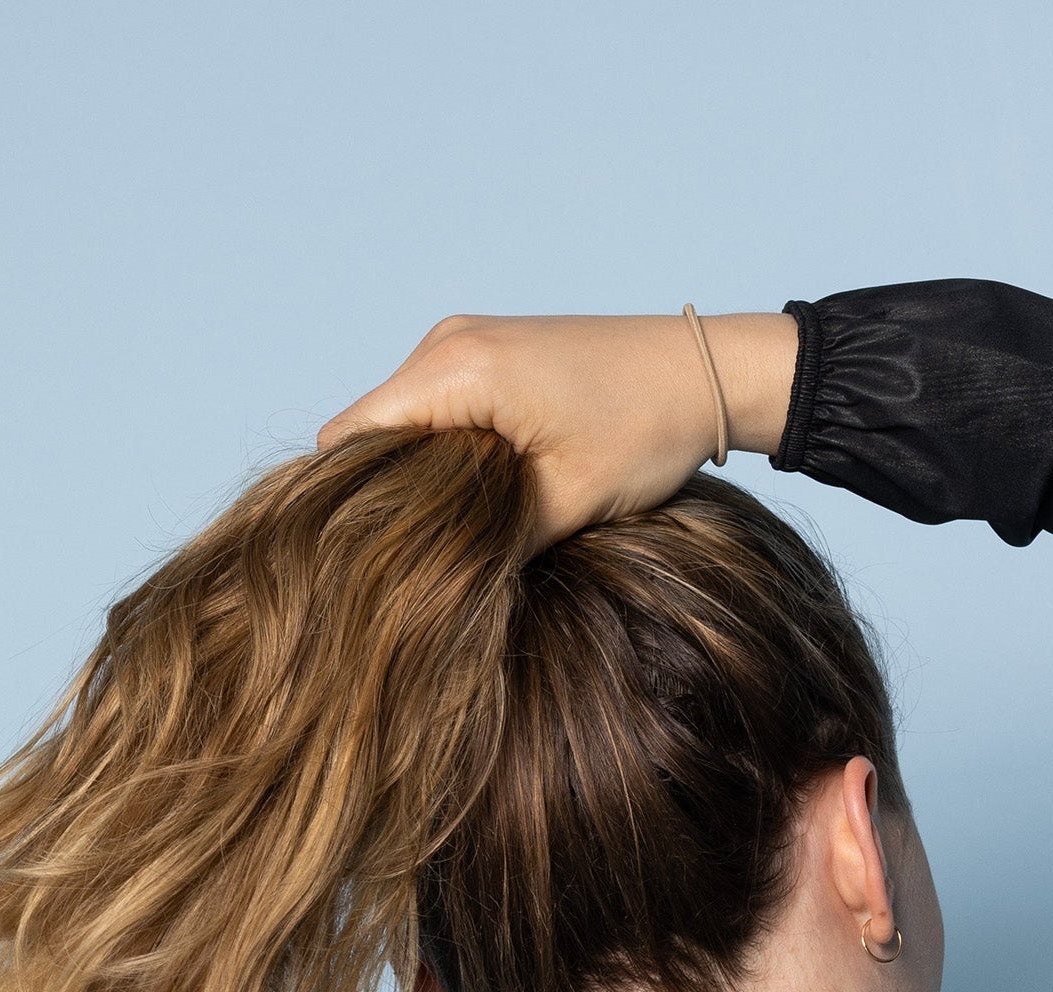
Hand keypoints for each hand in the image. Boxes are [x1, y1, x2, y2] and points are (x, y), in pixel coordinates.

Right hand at [318, 312, 797, 547]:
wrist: (703, 372)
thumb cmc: (644, 429)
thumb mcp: (565, 503)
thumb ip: (490, 541)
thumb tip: (435, 587)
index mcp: (453, 371)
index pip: (349, 440)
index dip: (349, 505)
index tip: (374, 563)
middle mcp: (444, 344)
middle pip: (368, 433)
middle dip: (382, 497)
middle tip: (416, 562)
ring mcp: (464, 343)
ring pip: (402, 425)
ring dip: (417, 479)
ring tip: (456, 532)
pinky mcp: (487, 354)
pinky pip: (436, 410)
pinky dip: (444, 456)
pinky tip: (479, 497)